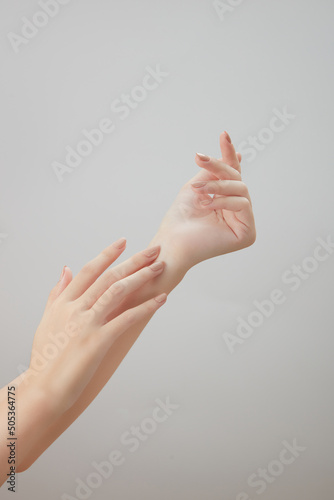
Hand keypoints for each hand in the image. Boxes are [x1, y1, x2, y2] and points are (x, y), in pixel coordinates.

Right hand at [26, 239, 166, 413]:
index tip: (123, 242)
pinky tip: (161, 299)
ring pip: (118, 291)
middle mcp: (76, 308)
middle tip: (153, 250)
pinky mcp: (98, 341)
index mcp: (64, 302)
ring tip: (160, 267)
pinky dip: (146, 306)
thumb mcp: (47, 319)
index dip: (107, 254)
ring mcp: (87, 324)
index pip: (89, 271)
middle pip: (109, 276)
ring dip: (142, 276)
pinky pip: (127, 318)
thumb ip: (57, 292)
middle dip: (134, 260)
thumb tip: (66, 268)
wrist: (43, 387)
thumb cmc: (46, 356)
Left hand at [157, 132, 255, 268]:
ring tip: (198, 191)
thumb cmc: (180, 219)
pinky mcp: (247, 235)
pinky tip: (207, 205)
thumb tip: (239, 156)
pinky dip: (224, 201)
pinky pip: (243, 205)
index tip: (223, 134)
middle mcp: (237, 213)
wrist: (172, 242)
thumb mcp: (197, 186)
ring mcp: (243, 224)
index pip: (232, 176)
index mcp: (226, 203)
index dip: (228, 154)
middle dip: (219, 168)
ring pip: (241, 189)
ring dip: (218, 186)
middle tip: (199, 159)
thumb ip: (216, 172)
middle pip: (237, 180)